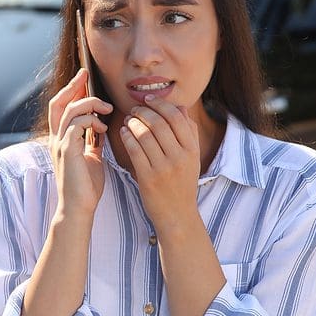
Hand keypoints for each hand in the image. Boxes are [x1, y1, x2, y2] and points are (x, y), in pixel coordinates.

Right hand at [47, 69, 111, 214]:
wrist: (79, 208)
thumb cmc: (86, 187)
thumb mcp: (92, 158)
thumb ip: (92, 142)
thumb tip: (101, 127)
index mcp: (61, 139)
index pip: (61, 107)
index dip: (71, 90)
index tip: (84, 78)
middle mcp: (57, 139)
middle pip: (58, 102)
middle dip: (73, 85)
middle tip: (86, 74)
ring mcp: (60, 144)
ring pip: (70, 109)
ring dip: (90, 103)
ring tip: (106, 109)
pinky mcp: (67, 150)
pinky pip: (76, 124)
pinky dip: (91, 120)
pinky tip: (102, 127)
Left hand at [119, 95, 199, 227]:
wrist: (177, 214)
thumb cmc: (182, 183)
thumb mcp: (192, 158)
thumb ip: (188, 133)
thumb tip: (180, 107)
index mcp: (192, 150)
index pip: (176, 117)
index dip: (160, 104)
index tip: (149, 100)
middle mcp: (179, 157)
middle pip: (158, 123)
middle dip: (143, 111)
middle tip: (135, 109)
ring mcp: (163, 167)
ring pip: (144, 135)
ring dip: (133, 123)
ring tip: (128, 120)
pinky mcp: (148, 177)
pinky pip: (134, 150)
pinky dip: (127, 137)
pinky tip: (123, 132)